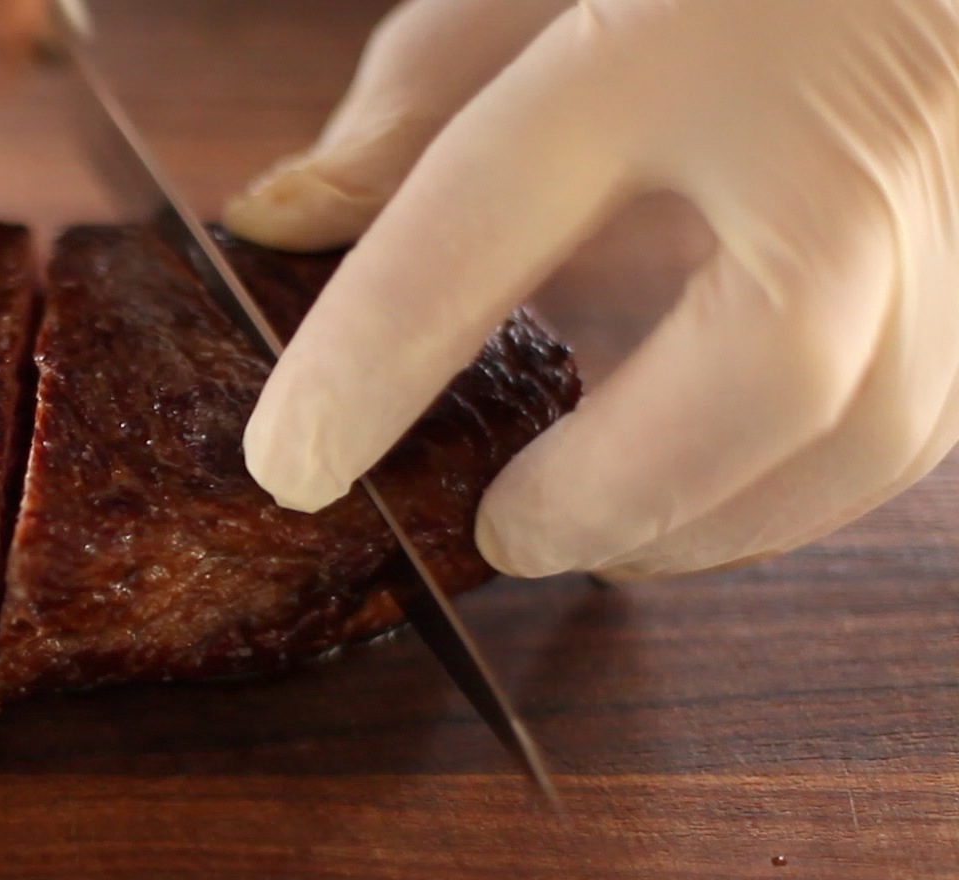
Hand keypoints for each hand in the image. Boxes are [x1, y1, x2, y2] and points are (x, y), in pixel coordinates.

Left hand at [227, 0, 958, 579]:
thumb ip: (410, 102)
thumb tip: (281, 225)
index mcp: (678, 26)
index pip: (494, 203)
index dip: (374, 354)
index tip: (292, 460)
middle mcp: (845, 110)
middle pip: (774, 366)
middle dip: (617, 489)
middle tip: (501, 535)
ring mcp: (953, 189)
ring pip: (879, 425)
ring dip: (714, 520)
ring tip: (593, 535)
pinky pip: (923, 419)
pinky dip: (797, 486)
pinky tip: (703, 492)